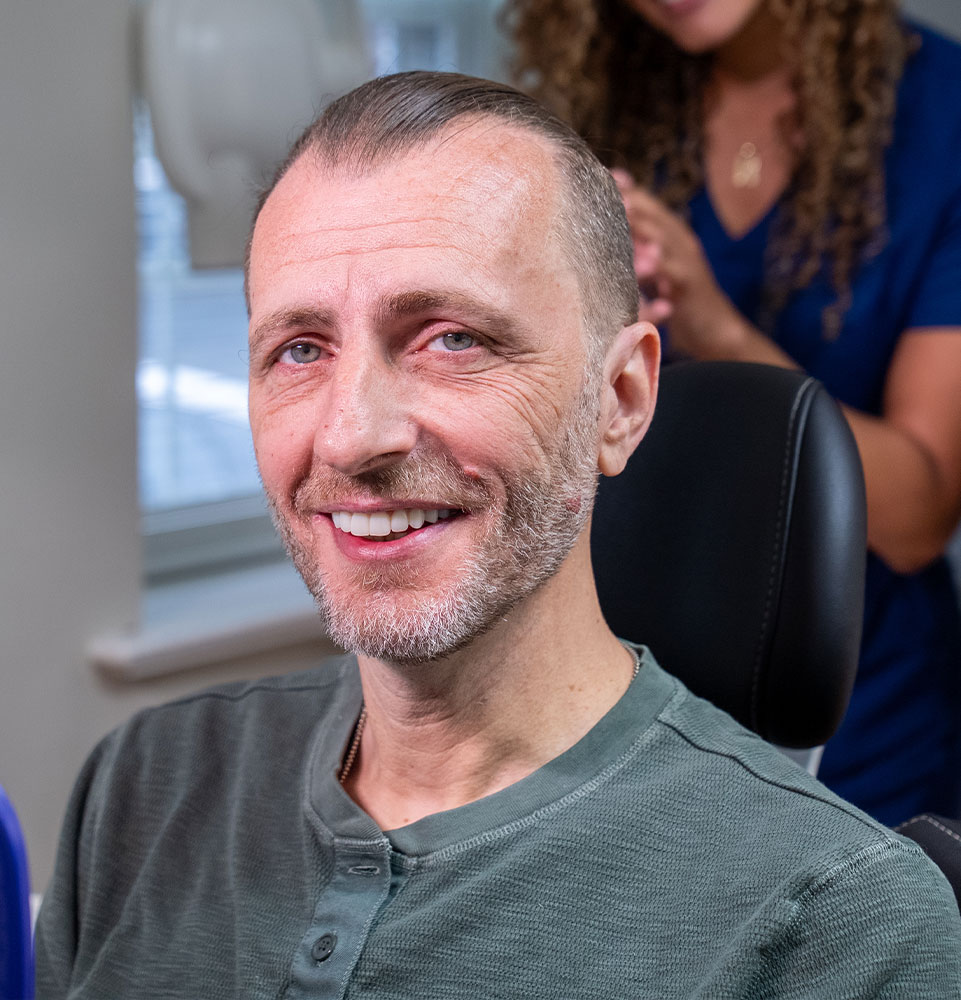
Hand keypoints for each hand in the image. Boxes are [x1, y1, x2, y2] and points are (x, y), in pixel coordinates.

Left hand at [611, 170, 745, 358]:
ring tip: (625, 211)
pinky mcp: (691, 285)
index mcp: (668, 233)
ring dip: (644, 223)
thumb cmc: (678, 296)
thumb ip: (637, 244)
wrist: (713, 328)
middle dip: (631, 198)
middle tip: (607, 185)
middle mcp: (679, 240)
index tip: (601, 173)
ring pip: (664, 237)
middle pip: (653, 213)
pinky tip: (646, 261)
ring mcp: (687, 261)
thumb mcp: (654, 267)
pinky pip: (674, 273)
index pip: (644, 203)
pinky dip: (661, 266)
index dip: (624, 188)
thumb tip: (611, 226)